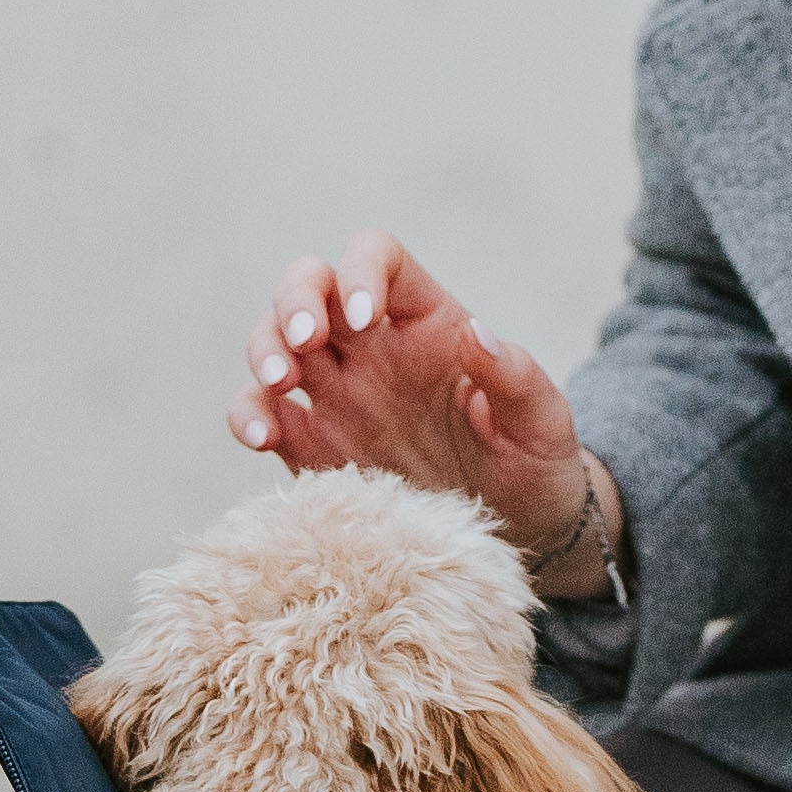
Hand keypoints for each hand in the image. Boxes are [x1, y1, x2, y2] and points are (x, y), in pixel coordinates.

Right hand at [227, 226, 618, 590]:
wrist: (514, 532)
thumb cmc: (534, 463)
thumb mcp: (543, 424)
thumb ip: (517, 379)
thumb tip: (477, 333)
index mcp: (427, 322)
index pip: (379, 258)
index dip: (360, 271)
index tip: (364, 318)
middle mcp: (372, 347)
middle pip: (311, 284)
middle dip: (294, 301)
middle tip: (304, 344)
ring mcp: (336, 394)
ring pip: (273, 340)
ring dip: (264, 350)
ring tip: (280, 385)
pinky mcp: (312, 446)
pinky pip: (261, 413)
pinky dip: (248, 414)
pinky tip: (261, 436)